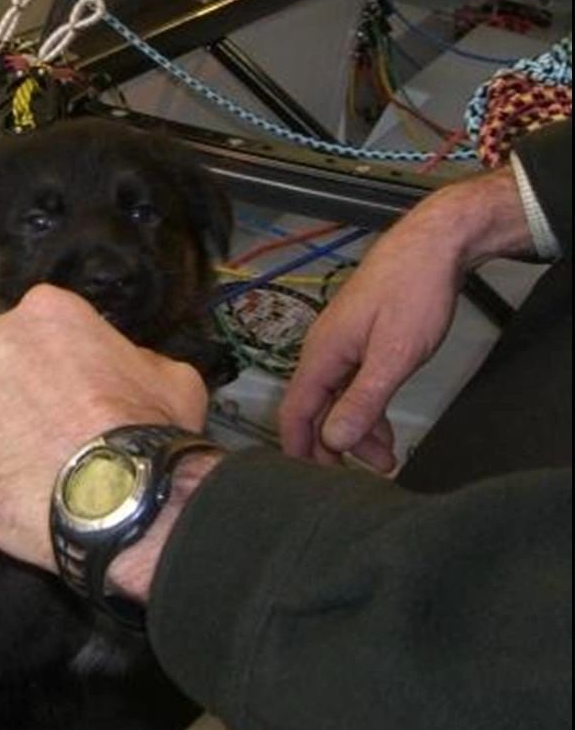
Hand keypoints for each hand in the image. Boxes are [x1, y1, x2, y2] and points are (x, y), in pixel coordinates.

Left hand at [0, 284, 207, 571]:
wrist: (124, 501)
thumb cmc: (151, 438)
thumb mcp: (167, 375)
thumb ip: (130, 356)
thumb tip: (123, 361)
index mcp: (46, 312)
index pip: (29, 323)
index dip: (42, 357)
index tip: (54, 383)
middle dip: (1, 381)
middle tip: (28, 421)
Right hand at [279, 165, 533, 470]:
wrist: (432, 246)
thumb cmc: (413, 294)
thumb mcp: (394, 354)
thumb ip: (363, 400)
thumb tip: (333, 441)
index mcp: (321, 354)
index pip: (296, 411)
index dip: (298, 448)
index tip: (307, 483)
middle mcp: (322, 350)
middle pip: (315, 409)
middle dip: (334, 446)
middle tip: (364, 476)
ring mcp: (341, 344)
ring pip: (336, 398)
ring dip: (355, 430)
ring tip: (386, 459)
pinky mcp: (359, 340)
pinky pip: (351, 384)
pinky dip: (365, 408)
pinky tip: (385, 426)